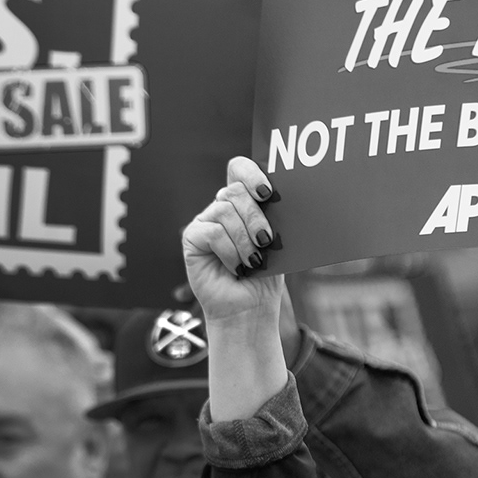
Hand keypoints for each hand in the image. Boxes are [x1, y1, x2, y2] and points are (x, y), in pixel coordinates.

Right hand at [181, 156, 287, 331]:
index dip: (251, 173)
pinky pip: (212, 232)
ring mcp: (205, 222)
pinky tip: (236, 268)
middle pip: (234, 190)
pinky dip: (229, 252)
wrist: (250, 308)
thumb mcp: (276, 241)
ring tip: (252, 262)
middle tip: (266, 241)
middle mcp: (221, 208)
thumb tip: (285, 198)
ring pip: (225, 212)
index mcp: (243, 203)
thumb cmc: (265, 277)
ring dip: (244, 241)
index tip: (267, 193)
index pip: (239, 169)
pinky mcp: (192, 239)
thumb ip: (273, 217)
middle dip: (255, 216)